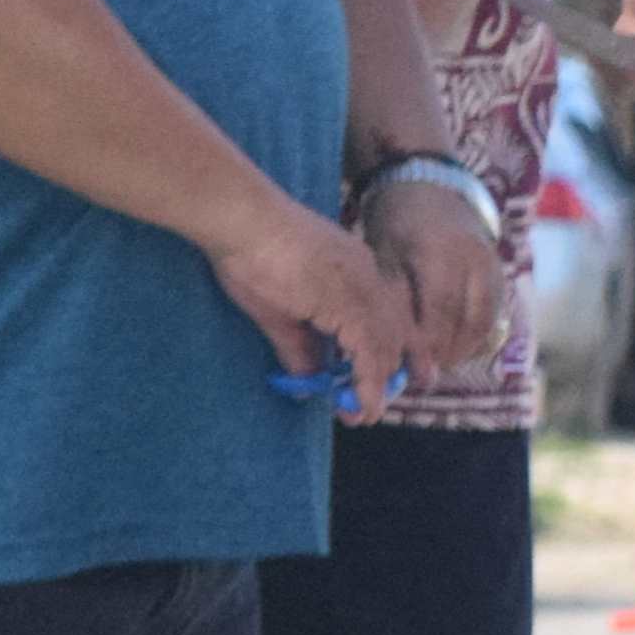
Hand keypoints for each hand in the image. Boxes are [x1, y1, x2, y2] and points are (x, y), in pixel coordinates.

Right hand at [208, 199, 416, 425]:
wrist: (241, 219)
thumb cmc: (250, 253)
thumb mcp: (280, 311)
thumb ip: (300, 347)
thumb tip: (309, 381)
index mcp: (358, 273)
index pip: (384, 321)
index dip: (382, 356)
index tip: (374, 384)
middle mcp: (369, 279)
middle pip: (393, 336)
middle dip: (384, 377)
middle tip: (369, 409)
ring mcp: (362, 287)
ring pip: (385, 346)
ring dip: (375, 386)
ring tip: (361, 415)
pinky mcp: (348, 300)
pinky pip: (368, 350)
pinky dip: (367, 380)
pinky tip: (359, 402)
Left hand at [361, 172, 506, 378]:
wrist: (434, 188)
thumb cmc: (397, 224)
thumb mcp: (384, 257)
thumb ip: (393, 301)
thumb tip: (393, 350)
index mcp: (438, 253)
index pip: (438, 311)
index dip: (425, 345)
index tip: (409, 370)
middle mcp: (473, 260)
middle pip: (464, 321)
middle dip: (442, 354)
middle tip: (421, 376)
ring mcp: (492, 266)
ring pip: (483, 322)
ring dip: (460, 349)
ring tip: (437, 364)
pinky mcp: (501, 273)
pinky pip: (493, 315)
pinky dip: (475, 336)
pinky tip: (455, 346)